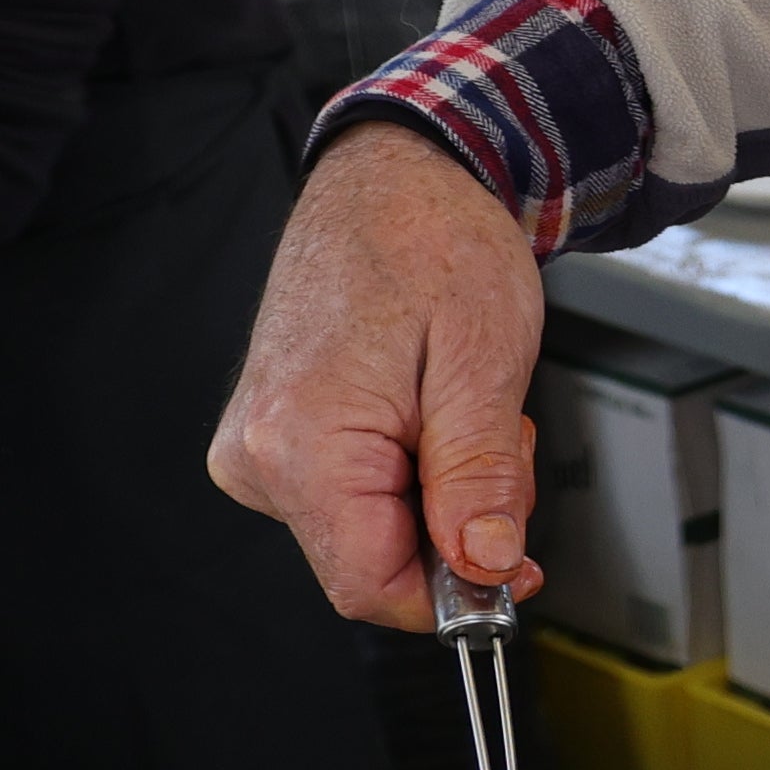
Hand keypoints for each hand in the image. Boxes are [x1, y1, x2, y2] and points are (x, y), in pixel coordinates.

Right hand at [207, 122, 550, 629]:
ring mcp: (256, 445)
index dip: (454, 592)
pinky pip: (351, 497)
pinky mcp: (271, 437)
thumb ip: (480, 478)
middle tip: (497, 442)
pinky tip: (424, 410)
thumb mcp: (484, 363)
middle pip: (372, 562)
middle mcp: (258, 452)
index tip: (513, 570)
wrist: (395, 176)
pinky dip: (408, 471)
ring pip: (368, 533)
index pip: (371, 585)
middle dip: (457, 525)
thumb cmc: (434, 240)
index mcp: (301, 440)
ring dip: (439, 493)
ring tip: (459, 409)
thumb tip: (485, 566)